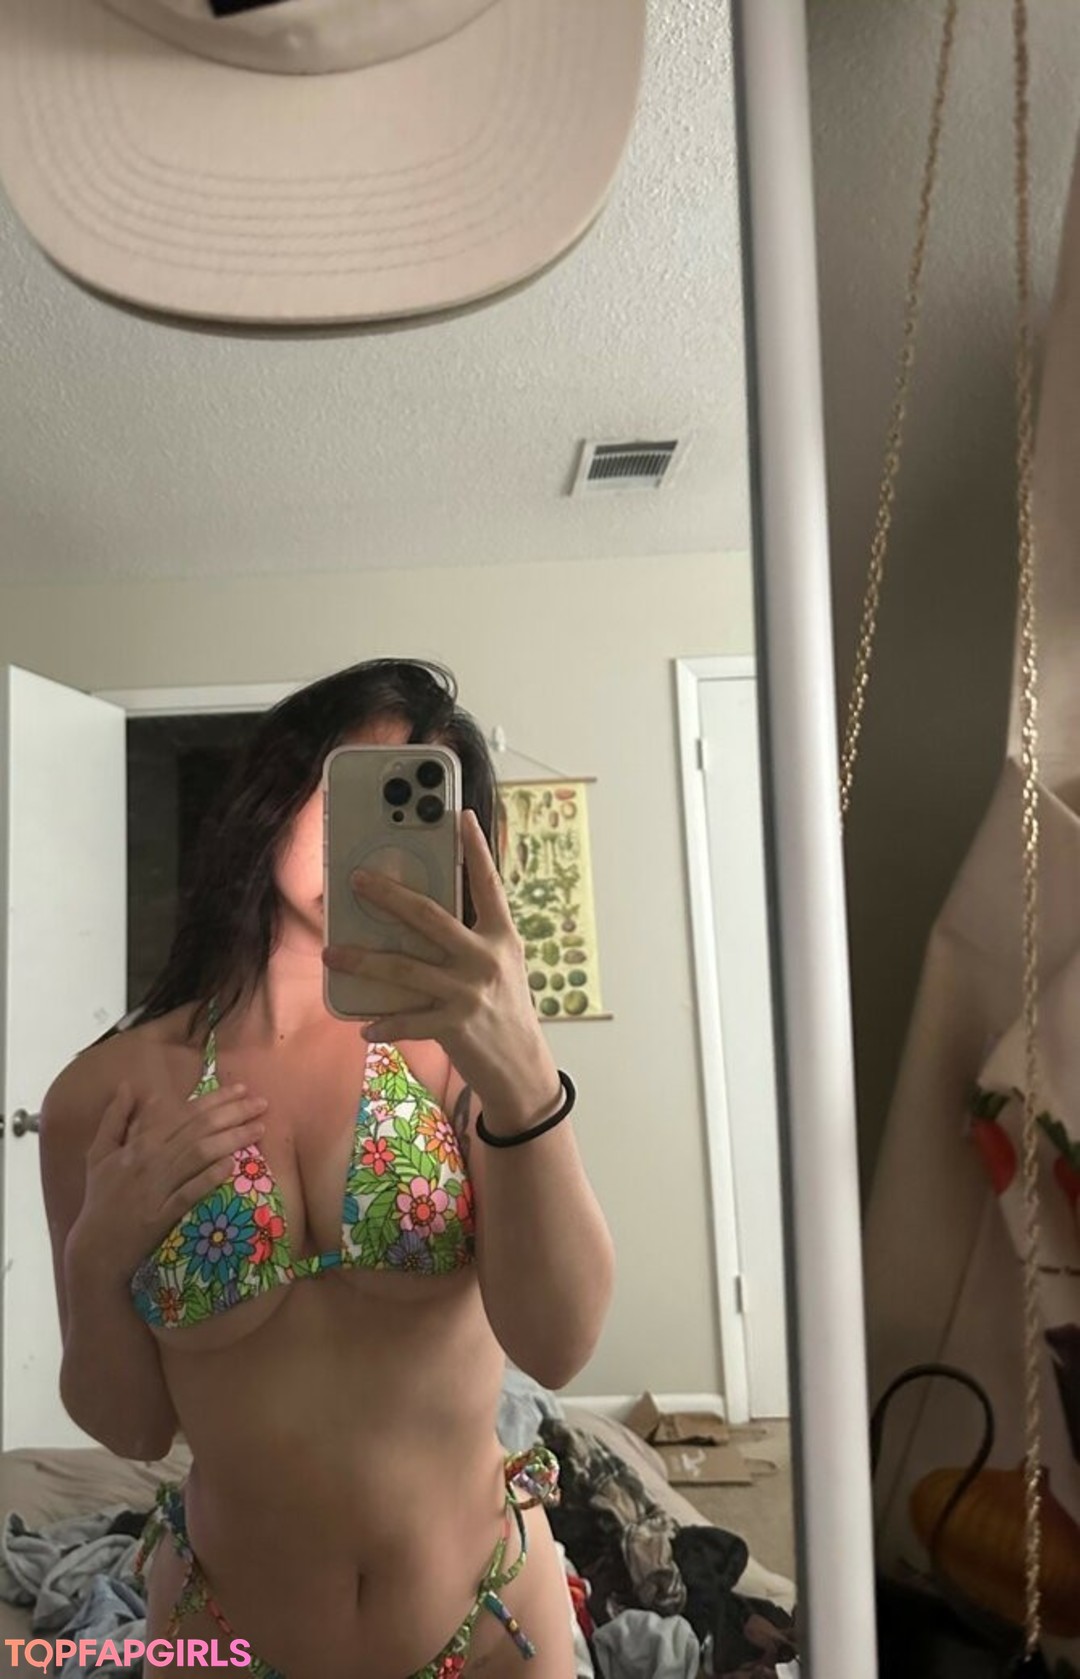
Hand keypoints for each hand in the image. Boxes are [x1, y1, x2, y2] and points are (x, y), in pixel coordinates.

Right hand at [70, 1080, 268, 1281]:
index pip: (183, 1114)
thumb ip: (115, 1118)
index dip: (214, 1099)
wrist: (95, 1248)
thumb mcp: (99, 1153)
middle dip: (233, 1113)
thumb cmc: (101, 1198)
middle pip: (198, 1130)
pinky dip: (209, 1177)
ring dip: (231, 1139)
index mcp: (139, 1144)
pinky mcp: (162, 1215)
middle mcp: (150, 1161)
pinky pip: (189, 1192)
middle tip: (262, 1103)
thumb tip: (128, 1086)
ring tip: (259, 1128)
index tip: (241, 1089)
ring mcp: (157, 1188)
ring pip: (199, 1155)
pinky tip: (232, 1166)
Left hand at [322, 809, 561, 1123]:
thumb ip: (471, 940)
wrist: (521, 1068)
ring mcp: (469, 992)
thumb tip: (418, 918)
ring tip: (331, 952)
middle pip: (428, 916)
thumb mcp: (500, 967)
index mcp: (501, 937)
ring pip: (403, 967)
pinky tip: (363, 1026)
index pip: (488, 884)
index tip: (460, 815)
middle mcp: (485, 958)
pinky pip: (406, 1020)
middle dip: (388, 895)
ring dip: (361, 960)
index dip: (476, 848)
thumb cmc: (504, 1011)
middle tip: (357, 880)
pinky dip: (382, 1023)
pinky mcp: (454, 1025)